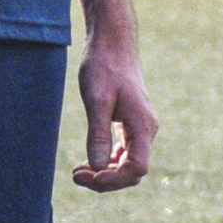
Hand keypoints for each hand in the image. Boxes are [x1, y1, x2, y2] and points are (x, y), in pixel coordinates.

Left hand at [73, 33, 156, 191]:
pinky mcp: (129, 125)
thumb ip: (99, 134)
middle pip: (132, 171)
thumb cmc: (104, 66)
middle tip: (76, 175)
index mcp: (143, 126)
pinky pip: (123, 153)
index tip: (88, 174)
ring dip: (105, 173)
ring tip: (78, 172)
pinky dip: (106, 162)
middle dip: (106, 180)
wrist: (112, 43)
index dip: (113, 179)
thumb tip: (98, 166)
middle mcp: (146, 130)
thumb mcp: (97, 100)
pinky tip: (88, 163)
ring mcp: (139, 128)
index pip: (136, 169)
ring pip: (127, 164)